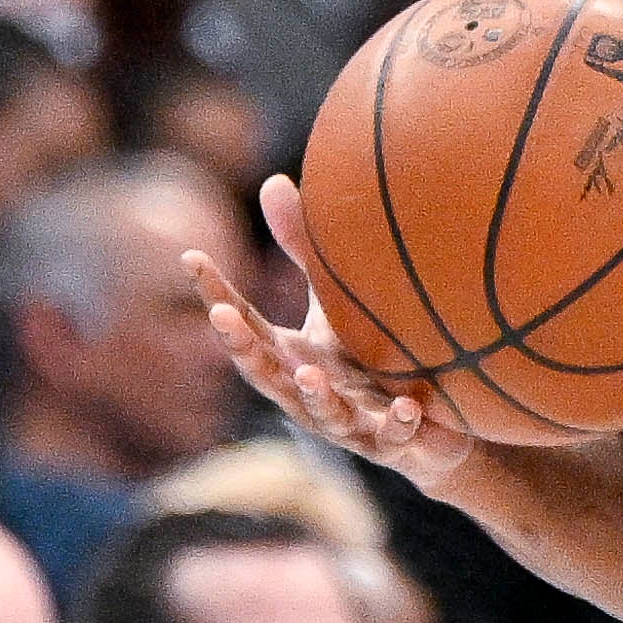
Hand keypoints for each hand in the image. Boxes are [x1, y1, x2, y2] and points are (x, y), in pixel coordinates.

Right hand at [193, 181, 481, 493]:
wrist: (431, 429)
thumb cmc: (370, 361)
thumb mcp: (335, 305)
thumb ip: (306, 252)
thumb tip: (274, 179)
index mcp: (291, 358)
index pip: (243, 325)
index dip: (215, 294)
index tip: (191, 257)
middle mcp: (309, 393)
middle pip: (266, 374)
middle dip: (242, 349)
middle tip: (220, 319)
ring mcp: (348, 423)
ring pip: (325, 414)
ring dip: (317, 396)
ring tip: (311, 373)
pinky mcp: (393, 443)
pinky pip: (394, 436)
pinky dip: (398, 424)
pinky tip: (406, 407)